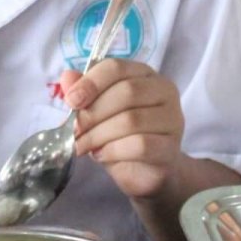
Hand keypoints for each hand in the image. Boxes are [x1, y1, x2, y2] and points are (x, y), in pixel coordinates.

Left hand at [63, 59, 196, 200]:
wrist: (144, 172)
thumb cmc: (120, 137)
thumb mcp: (97, 113)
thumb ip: (84, 93)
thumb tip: (67, 77)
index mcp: (144, 75)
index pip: (117, 68)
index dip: (91, 82)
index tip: (70, 101)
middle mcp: (163, 91)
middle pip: (126, 92)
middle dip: (93, 113)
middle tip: (74, 131)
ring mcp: (172, 119)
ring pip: (131, 120)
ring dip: (99, 135)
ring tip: (83, 146)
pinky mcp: (171, 148)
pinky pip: (140, 145)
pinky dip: (113, 151)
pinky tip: (101, 155)